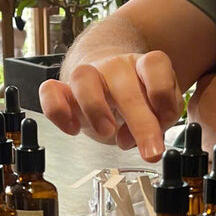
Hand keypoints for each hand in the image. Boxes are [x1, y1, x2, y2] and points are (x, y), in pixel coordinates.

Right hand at [39, 50, 182, 160]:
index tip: (165, 119)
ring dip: (95, 108)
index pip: (155, 64)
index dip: (163, 92)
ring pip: (82, 77)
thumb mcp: (156, 110)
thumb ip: (157, 121)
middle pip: (124, 85)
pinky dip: (57, 111)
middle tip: (151, 151)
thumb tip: (131, 138)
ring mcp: (87, 76)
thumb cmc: (134, 100)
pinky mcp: (62, 89)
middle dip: (141, 123)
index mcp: (142, 66)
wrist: (104, 84)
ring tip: (107, 133)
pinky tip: (72, 129)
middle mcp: (115, 67)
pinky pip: (50, 91)